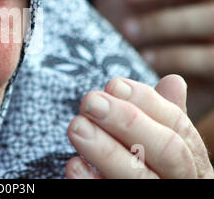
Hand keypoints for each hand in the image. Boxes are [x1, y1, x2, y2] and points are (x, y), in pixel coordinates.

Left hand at [66, 75, 213, 178]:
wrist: (135, 192)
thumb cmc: (151, 169)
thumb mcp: (163, 145)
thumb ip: (163, 117)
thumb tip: (174, 80)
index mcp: (193, 162)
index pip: (178, 127)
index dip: (146, 102)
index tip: (113, 84)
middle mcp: (181, 182)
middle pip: (165, 151)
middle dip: (126, 121)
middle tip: (90, 101)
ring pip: (138, 177)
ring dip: (105, 150)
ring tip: (75, 126)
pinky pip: (113, 198)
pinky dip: (92, 181)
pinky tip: (74, 164)